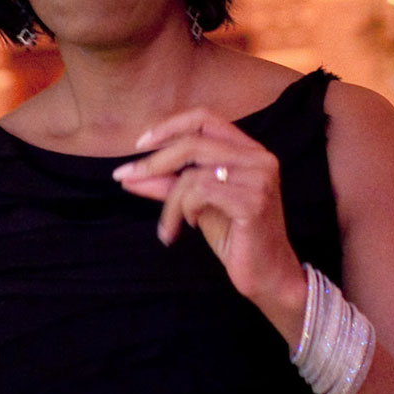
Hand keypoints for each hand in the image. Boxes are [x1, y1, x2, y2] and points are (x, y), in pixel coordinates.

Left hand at [112, 110, 307, 335]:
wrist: (266, 275)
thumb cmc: (235, 237)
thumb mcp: (196, 204)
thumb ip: (168, 185)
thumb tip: (128, 175)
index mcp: (249, 151)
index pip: (205, 118)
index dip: (170, 126)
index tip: (140, 144)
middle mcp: (259, 158)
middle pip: (194, 143)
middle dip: (155, 162)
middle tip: (126, 178)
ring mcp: (259, 179)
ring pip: (193, 173)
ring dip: (169, 202)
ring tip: (168, 227)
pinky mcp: (253, 202)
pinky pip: (201, 193)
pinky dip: (185, 209)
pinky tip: (192, 225)